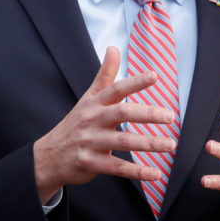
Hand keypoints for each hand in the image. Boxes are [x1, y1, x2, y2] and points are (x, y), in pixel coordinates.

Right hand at [32, 46, 176, 204]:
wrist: (47, 157)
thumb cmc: (76, 123)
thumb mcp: (88, 98)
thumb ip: (105, 75)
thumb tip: (114, 47)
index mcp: (95, 103)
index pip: (116, 89)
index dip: (135, 82)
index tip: (155, 75)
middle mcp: (92, 120)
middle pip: (122, 114)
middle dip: (148, 114)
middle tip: (172, 116)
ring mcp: (89, 142)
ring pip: (122, 142)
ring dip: (149, 144)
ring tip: (171, 145)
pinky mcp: (90, 164)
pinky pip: (117, 168)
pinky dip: (137, 171)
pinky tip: (156, 173)